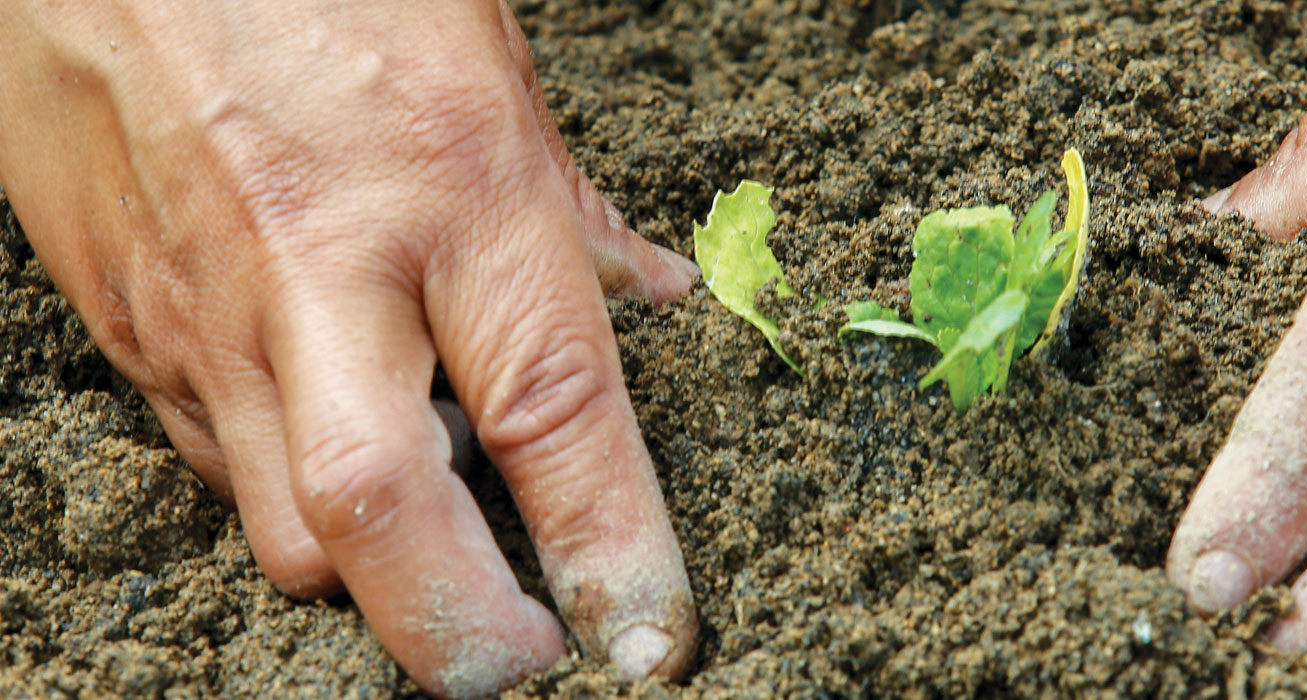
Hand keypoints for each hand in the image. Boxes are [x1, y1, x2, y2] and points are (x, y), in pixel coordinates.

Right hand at [0, 1, 699, 694]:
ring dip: (371, 568)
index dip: (611, 550)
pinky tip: (332, 434)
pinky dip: (289, 489)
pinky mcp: (123, 327)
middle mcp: (322, 269)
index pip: (554, 412)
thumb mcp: (490, 65)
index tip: (648, 643)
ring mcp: (203, 310)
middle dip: (456, 632)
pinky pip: (214, 464)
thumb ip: (573, 207)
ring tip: (436, 528)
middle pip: (379, 518)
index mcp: (453, 189)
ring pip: (281, 524)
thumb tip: (653, 295)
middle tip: (525, 666)